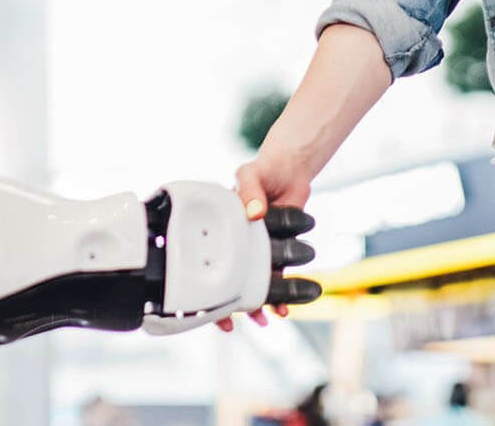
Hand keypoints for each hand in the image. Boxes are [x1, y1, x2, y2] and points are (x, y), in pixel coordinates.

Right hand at [217, 149, 316, 331]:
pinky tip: (284, 308)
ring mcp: (258, 250)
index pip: (208, 256)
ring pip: (253, 284)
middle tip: (231, 324)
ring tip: (262, 321)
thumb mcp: (251, 174)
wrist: (291, 170)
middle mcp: (238, 244)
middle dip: (228, 303)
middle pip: (228, 278)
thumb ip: (250, 190)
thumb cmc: (264, 170)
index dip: (203, 281)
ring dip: (256, 304)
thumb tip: (254, 212)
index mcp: (223, 227)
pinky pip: (277, 278)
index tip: (204, 303)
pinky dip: (281, 294)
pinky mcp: (278, 252)